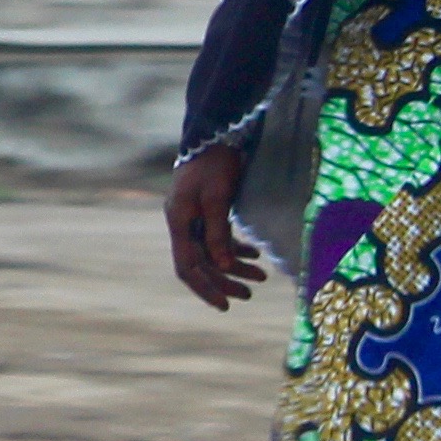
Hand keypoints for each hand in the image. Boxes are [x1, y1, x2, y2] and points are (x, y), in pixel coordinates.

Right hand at [164, 142, 270, 311]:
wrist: (215, 135)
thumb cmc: (214, 164)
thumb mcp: (217, 198)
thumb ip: (218, 233)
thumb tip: (225, 266)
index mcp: (179, 221)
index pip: (187, 266)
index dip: (205, 288)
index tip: (225, 305)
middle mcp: (183, 223)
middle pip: (201, 263)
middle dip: (225, 280)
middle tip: (250, 294)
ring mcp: (193, 217)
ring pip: (212, 252)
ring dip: (235, 266)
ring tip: (261, 276)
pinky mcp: (206, 210)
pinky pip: (218, 238)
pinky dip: (236, 248)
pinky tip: (254, 253)